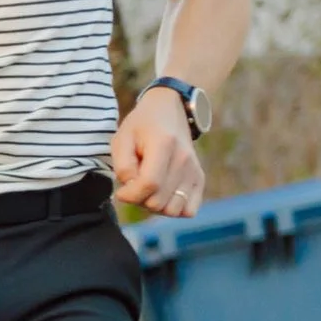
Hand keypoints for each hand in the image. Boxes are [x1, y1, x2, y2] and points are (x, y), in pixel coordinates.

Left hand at [113, 87, 205, 216]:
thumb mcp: (122, 139)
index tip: (121, 190)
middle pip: (159, 201)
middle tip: (134, 187)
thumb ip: (123, 166)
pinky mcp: (199, 178)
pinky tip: (162, 196)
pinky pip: (189, 210)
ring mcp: (194, 170)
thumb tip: (130, 188)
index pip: (149, 184)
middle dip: (139, 200)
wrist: (169, 111)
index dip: (129, 194)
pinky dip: (173, 208)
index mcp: (164, 145)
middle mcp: (184, 160)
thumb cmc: (140, 126)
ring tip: (148, 191)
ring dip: (155, 206)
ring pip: (173, 210)